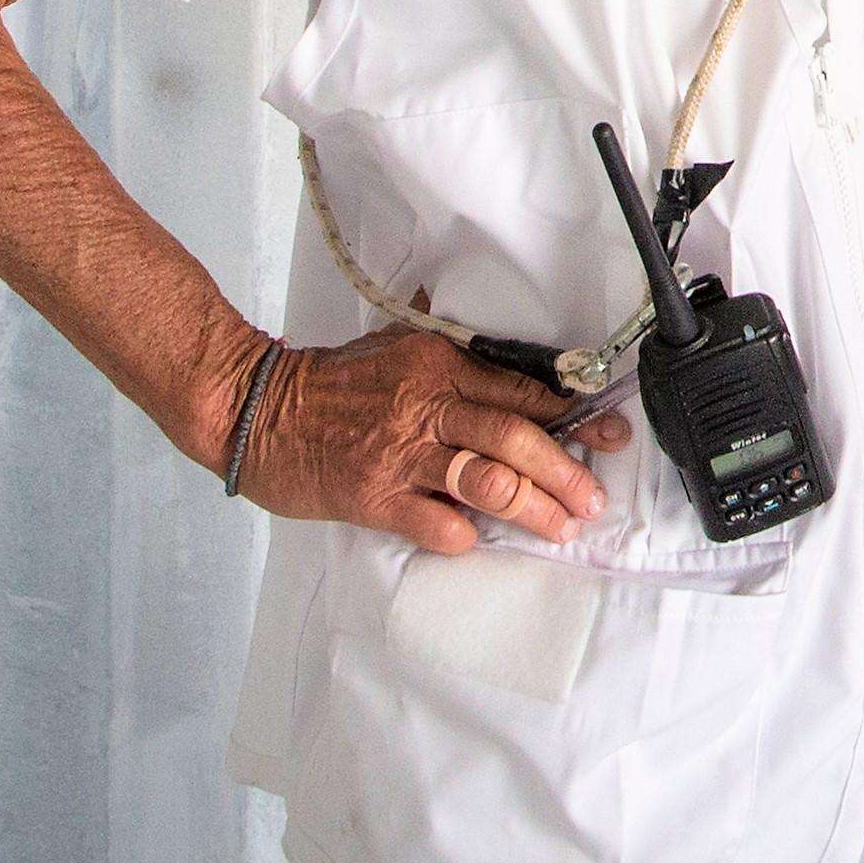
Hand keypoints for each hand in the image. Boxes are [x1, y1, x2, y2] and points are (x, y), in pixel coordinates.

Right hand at [232, 323, 635, 553]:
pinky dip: (463, 533)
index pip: (523, 391)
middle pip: (517, 438)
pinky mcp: (372, 495)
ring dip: (532, 508)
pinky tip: (477, 540)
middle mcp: (428, 407)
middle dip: (567, 471)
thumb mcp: (393, 341)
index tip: (610, 435)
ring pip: (487, 481)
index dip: (574, 417)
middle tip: (594, 499)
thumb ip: (447, 343)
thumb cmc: (328, 381)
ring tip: (562, 527)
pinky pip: (433, 521)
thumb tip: (490, 322)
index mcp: (440, 365)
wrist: (253, 406)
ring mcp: (401, 453)